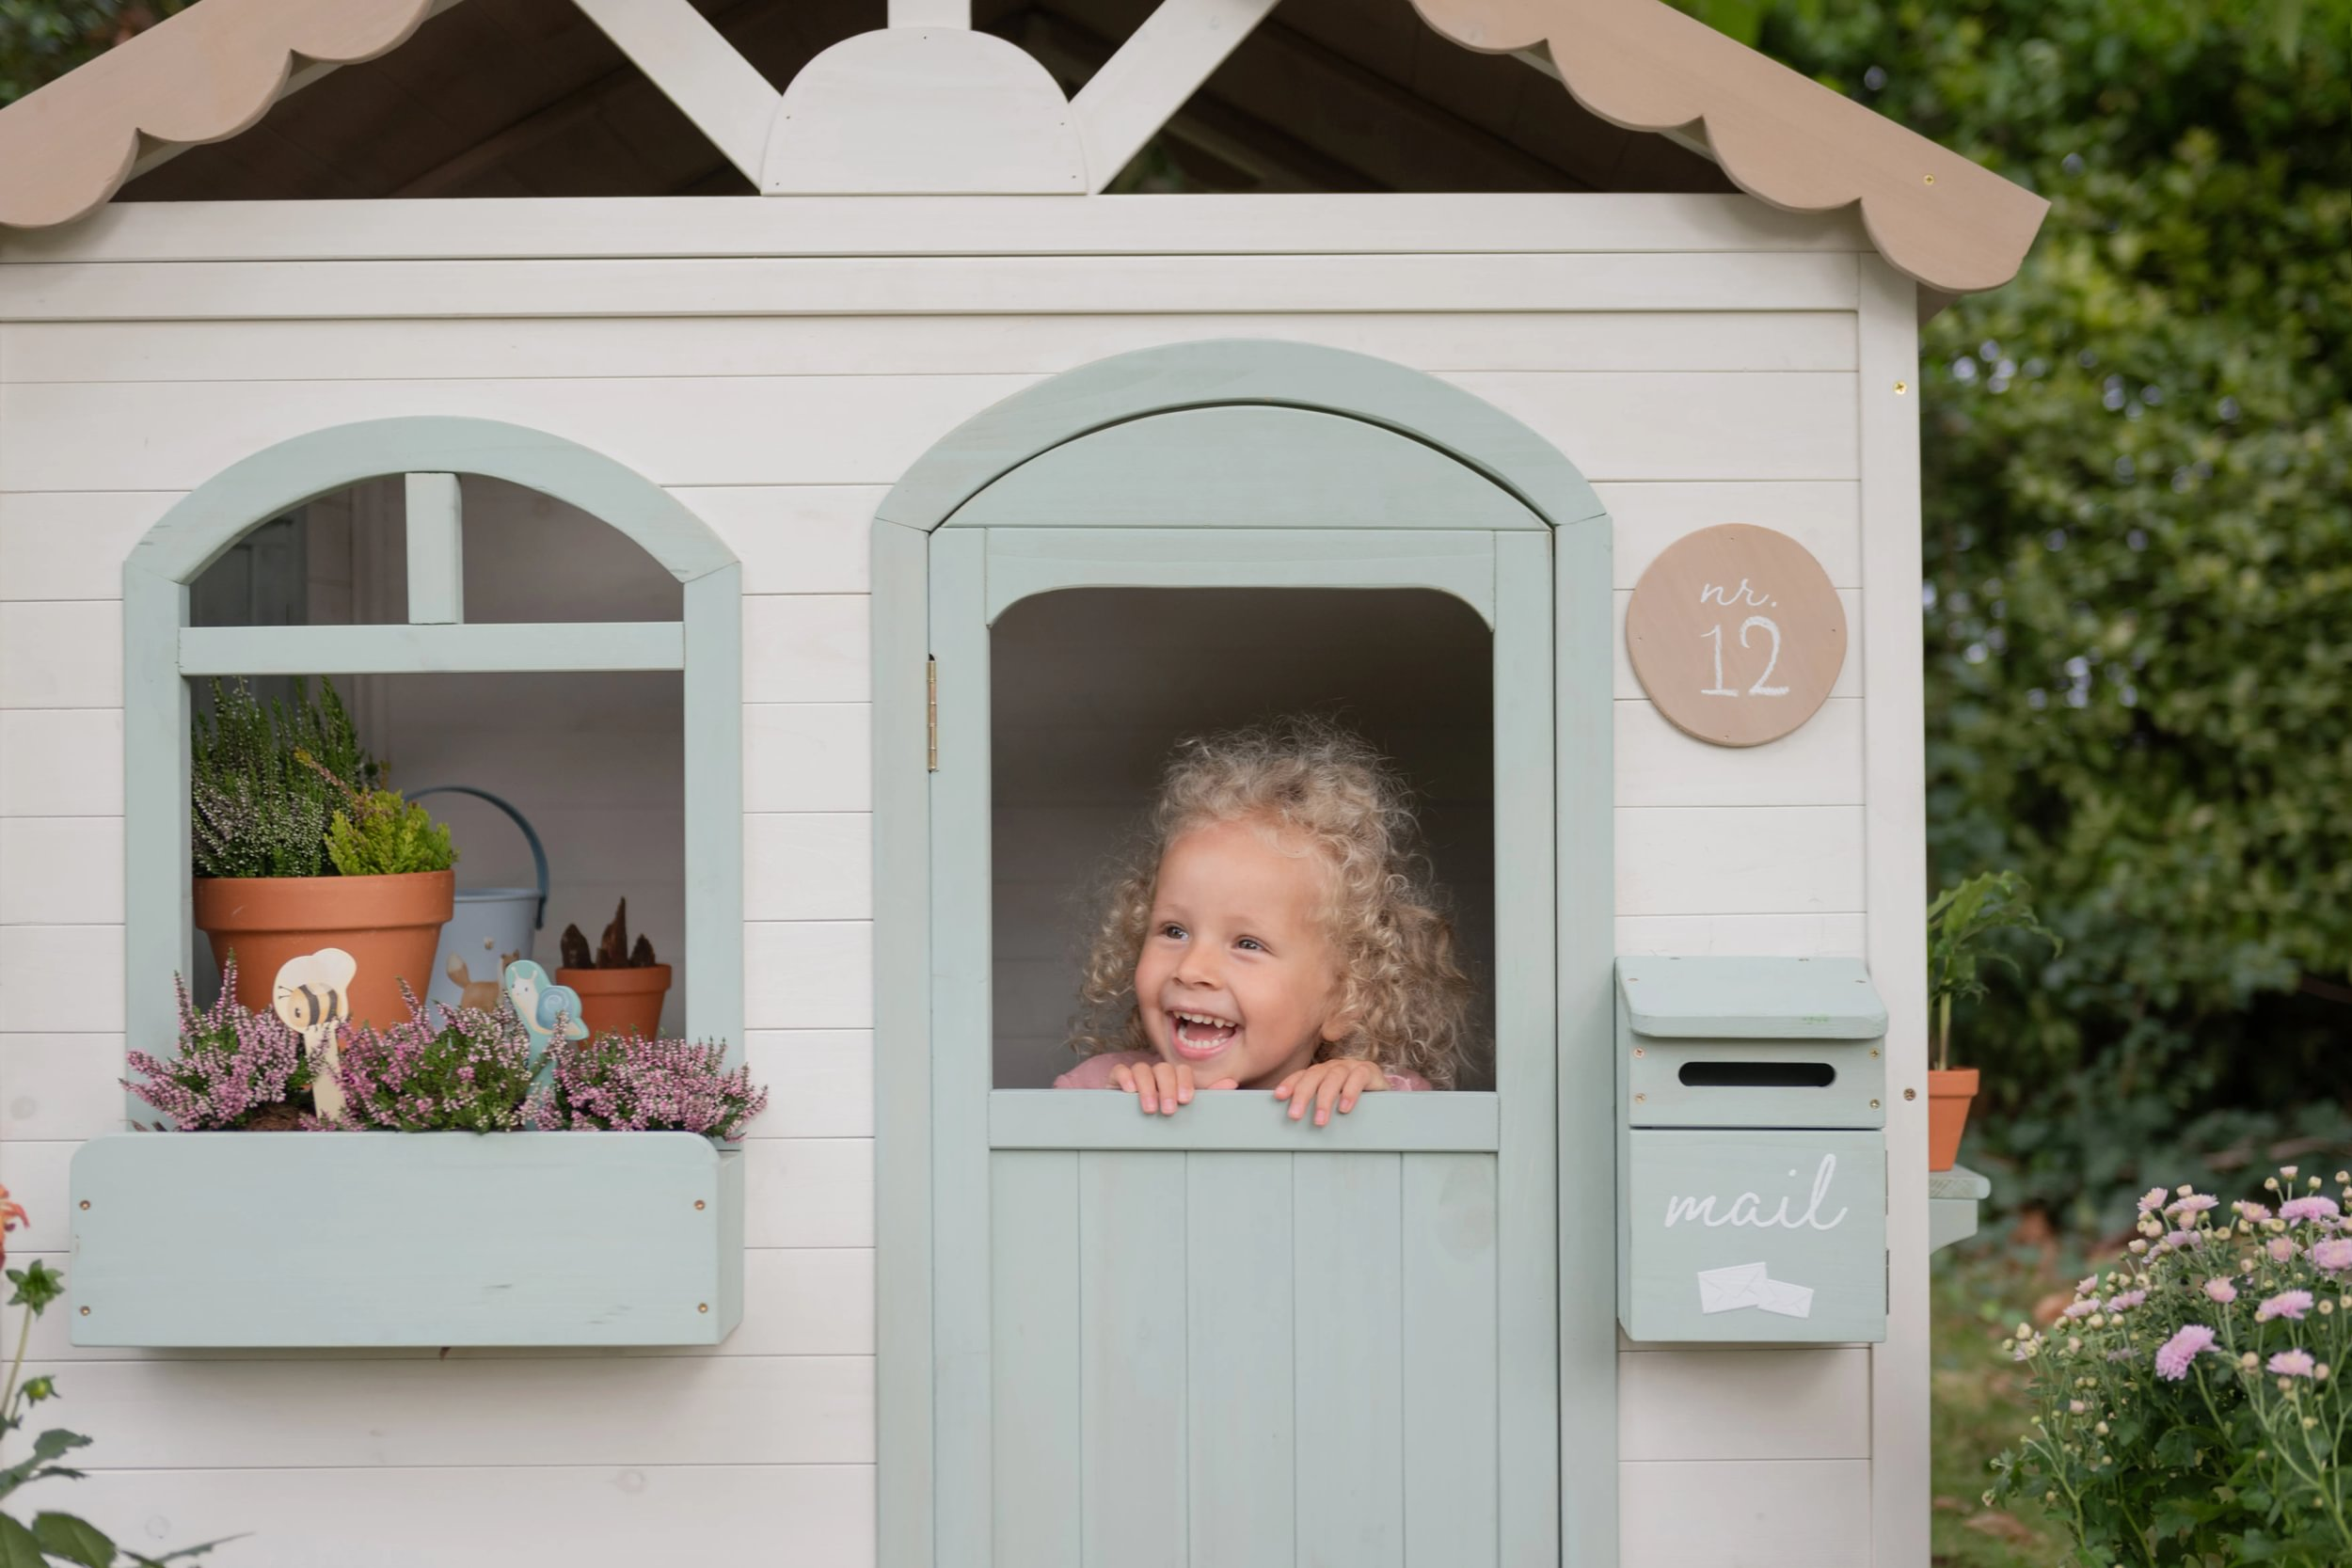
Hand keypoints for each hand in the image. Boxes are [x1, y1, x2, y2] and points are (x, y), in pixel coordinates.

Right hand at [1110, 1059, 1237, 1114]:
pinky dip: (1125, 1078)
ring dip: (1148, 1088)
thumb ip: (1208, 1097)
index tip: (1186, 1100)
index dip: (1185, 1082)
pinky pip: (1120, 1071)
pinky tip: (1130, 1092)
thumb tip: (1230, 1083)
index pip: (1182, 1070)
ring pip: (1143, 1069)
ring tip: (1150, 1109)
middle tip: (1169, 1110)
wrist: (1129, 1132)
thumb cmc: (1162, 1121)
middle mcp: (1155, 1074)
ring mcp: (1135, 1076)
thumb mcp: (1185, 1111)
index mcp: (1174, 1080)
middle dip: (1168, 1088)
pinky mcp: (1116, 1081)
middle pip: (1164, 1069)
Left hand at [1273, 1058, 1388, 1125]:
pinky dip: (1350, 1092)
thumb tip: (1293, 1122)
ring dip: (1325, 1099)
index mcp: (1321, 1073)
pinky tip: (1344, 1108)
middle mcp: (1333, 1067)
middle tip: (1295, 1115)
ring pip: (1334, 1077)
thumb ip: (1315, 1106)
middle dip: (1302, 1095)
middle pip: (1314, 1076)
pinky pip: (1358, 1078)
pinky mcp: (1369, 1071)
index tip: (1278, 1096)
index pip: (1302, 1075)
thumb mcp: (1332, 1102)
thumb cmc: (1353, 1100)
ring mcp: (1351, 1067)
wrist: (1384, 1092)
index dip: (1290, 1084)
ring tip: (1319, 1120)